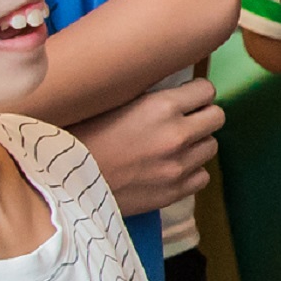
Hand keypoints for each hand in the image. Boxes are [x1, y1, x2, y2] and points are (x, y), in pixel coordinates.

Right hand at [72, 81, 223, 214]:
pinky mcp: (175, 191)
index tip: (185, 98)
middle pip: (217, 117)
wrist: (64, 183)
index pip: (206, 90)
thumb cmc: (81, 138)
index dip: (195, 93)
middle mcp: (176, 134)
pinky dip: (190, 172)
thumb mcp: (114, 103)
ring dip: (196, 144)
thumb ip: (149, 98)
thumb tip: (173, 89)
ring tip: (171, 146)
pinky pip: (202, 176)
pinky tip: (169, 169)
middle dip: (202, 116)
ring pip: (211, 146)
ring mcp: (179, 166)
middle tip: (183, 121)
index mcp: (161, 106)